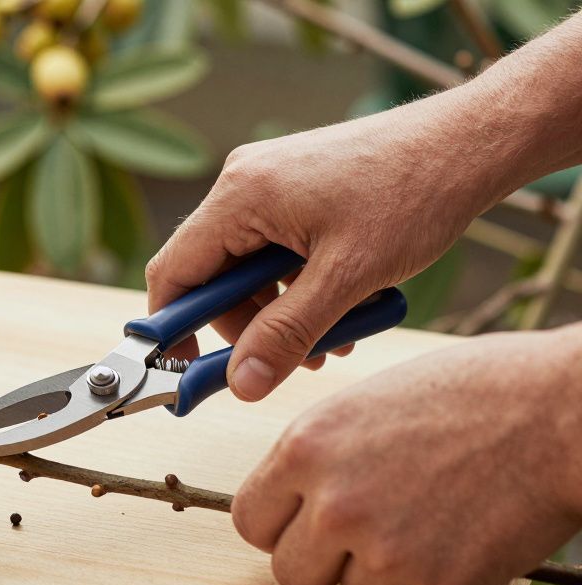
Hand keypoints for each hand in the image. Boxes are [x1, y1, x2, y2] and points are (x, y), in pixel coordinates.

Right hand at [146, 92, 491, 401]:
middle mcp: (244, 182)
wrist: (471, 142)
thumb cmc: (414, 194)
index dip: (172, 327)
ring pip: (247, 267)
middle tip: (284, 362)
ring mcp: (270, 182)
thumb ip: (287, 334)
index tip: (188, 371)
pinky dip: (298, 285)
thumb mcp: (347, 278)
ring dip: (279, 311)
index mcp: (241, 196)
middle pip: (210, 274)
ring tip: (331, 339)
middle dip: (246, 326)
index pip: (173, 272)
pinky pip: (274, 249)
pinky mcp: (296, 187)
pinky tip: (341, 307)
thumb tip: (242, 385)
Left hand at [231, 328, 581, 584]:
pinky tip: (463, 530)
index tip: (301, 524)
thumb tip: (291, 500)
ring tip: (426, 519)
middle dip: (321, 562)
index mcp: (305, 449)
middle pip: (289, 573)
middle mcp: (334, 503)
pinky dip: (435, 578)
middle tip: (362, 537)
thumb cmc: (471, 393)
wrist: (560, 413)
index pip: (249, 520)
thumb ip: (317, 456)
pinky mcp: (437, 583)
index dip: (278, 526)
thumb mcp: (364, 405)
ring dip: (382, 573)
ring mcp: (385, 549)